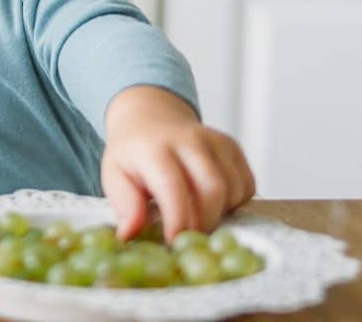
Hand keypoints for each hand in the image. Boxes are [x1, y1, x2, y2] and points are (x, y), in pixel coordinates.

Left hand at [101, 86, 255, 240]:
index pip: (172, 186)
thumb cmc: (132, 155)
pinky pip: (246, 185)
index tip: (173, 244)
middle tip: (189, 238)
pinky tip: (211, 201)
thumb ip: (125, 205)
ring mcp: (215, 140)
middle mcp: (189, 139)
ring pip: (233, 189)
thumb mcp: (114, 175)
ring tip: (196, 216)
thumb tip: (129, 235)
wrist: (150, 118)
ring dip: (220, 214)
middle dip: (204, 223)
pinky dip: (234, 203)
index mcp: (154, 148)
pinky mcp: (233, 146)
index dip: (177, 220)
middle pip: (213, 189)